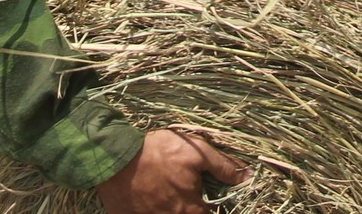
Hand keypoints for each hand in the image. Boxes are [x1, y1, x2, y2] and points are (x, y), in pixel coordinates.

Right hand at [95, 129, 248, 213]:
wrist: (115, 158)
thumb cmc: (157, 154)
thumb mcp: (195, 152)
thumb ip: (222, 166)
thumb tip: (246, 176)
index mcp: (192, 211)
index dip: (213, 208)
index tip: (207, 197)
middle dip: (193, 207)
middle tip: (182, 188)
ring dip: (172, 206)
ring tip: (166, 191)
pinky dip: (153, 209)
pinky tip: (150, 197)